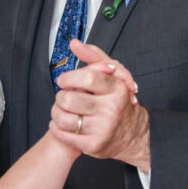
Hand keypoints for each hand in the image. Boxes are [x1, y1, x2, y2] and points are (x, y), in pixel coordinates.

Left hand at [49, 39, 150, 169]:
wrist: (132, 134)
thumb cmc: (117, 100)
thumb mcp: (112, 76)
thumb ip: (93, 57)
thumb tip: (73, 43)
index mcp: (117, 89)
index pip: (88, 78)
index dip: (69, 78)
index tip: (63, 81)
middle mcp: (111, 109)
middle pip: (70, 99)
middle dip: (60, 97)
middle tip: (63, 98)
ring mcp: (103, 129)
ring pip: (63, 118)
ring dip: (56, 113)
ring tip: (61, 110)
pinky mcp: (94, 145)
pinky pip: (63, 135)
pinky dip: (56, 128)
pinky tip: (61, 124)